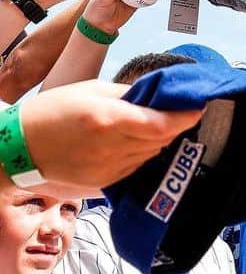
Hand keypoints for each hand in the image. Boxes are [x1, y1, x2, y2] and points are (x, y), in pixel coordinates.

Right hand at [19, 81, 202, 196]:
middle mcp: (110, 148)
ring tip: (158, 124)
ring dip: (160, 140)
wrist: (18, 147)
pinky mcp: (103, 183)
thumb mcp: (92, 90)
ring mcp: (107, 169)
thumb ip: (129, 94)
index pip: (160, 124)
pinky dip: (143, 153)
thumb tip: (157, 95)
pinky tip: (137, 142)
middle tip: (182, 112)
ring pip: (151, 154)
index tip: (198, 108)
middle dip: (175, 125)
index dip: (184, 117)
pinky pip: (136, 167)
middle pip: (161, 139)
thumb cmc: (53, 111)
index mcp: (108, 120)